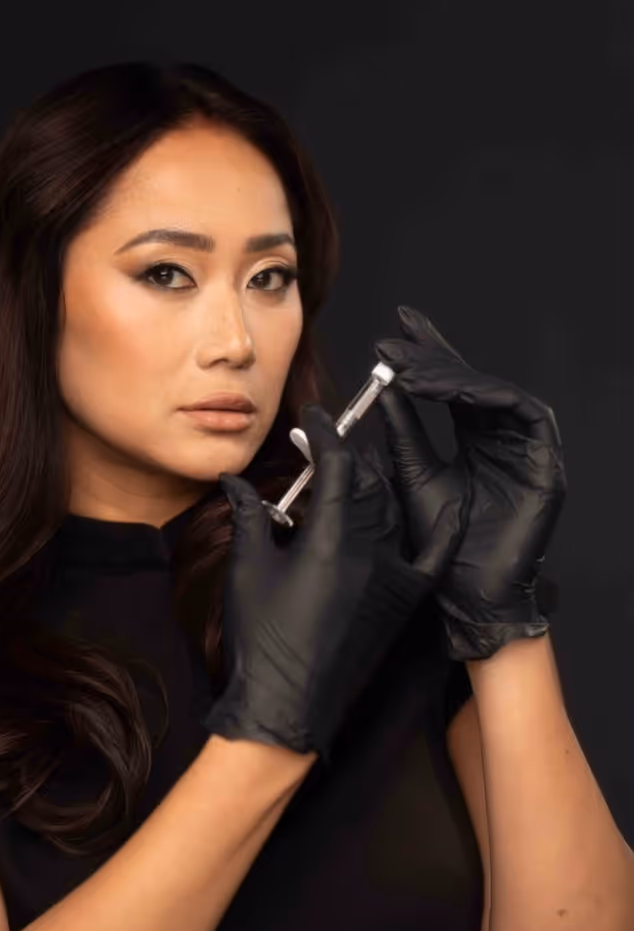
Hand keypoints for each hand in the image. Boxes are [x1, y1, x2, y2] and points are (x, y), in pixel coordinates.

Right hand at [201, 402, 461, 763]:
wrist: (288, 708)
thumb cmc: (261, 642)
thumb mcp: (249, 572)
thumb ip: (249, 518)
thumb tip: (235, 482)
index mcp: (330, 541)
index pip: (337, 467)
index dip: (326, 436)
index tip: (314, 421)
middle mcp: (370, 553)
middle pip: (366, 485)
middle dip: (343, 461)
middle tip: (318, 451)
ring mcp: (393, 579)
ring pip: (393, 513)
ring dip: (373, 488)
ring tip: (348, 481)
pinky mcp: (404, 603)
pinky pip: (433, 557)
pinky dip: (441, 529)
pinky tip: (449, 506)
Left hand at [373, 305, 566, 660]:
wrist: (468, 594)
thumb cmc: (443, 547)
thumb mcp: (413, 476)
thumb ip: (404, 433)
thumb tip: (384, 390)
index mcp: (474, 442)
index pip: (451, 390)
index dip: (427, 359)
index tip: (392, 336)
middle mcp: (502, 439)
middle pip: (473, 383)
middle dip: (436, 357)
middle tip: (398, 339)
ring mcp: (526, 449)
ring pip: (494, 393)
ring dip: (454, 377)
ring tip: (413, 371)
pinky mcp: (545, 461)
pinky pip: (523, 413)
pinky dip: (489, 397)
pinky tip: (454, 392)